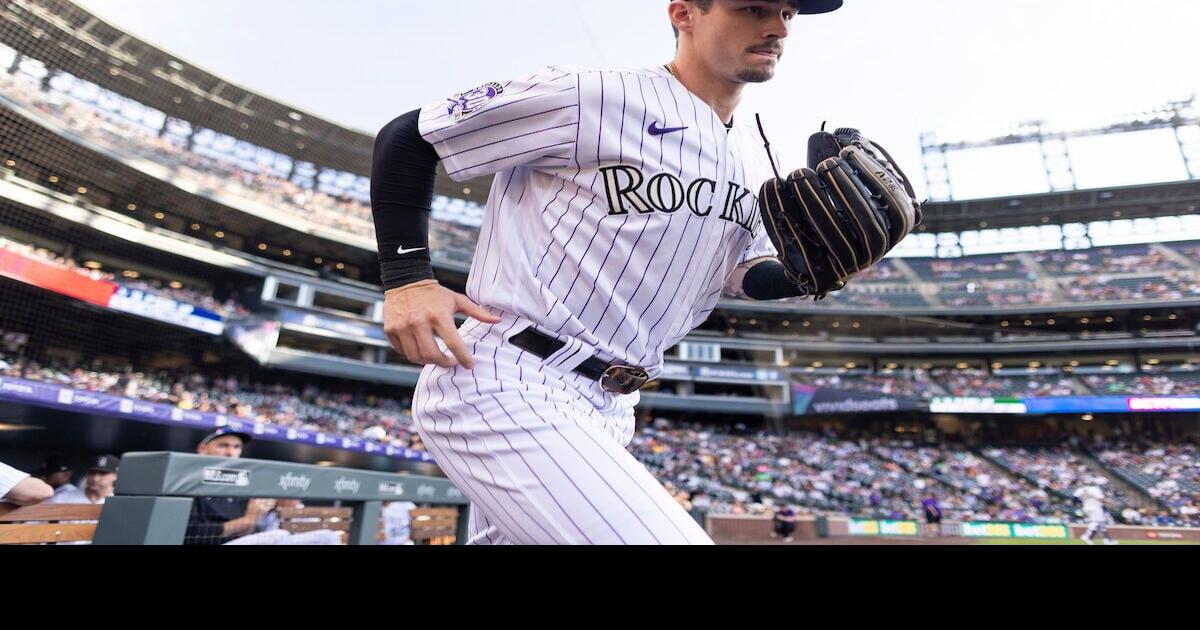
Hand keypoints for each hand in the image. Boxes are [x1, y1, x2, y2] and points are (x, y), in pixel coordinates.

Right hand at [383, 280, 500, 368]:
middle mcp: (419, 322)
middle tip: (450, 362)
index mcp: (438, 315)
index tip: (470, 365)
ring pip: (415, 357)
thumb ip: (477, 312)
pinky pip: (402, 352)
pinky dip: (412, 354)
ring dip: (427, 361)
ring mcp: (403, 327)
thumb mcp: (457, 300)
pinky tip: (420, 348)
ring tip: (435, 356)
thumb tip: (497, 321)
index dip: (463, 357)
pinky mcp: (391, 330)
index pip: (453, 343)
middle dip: (443, 363)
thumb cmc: (435, 294)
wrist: (405, 281)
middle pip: (432, 355)